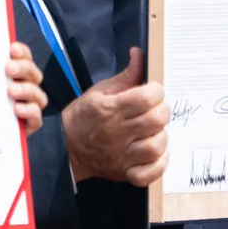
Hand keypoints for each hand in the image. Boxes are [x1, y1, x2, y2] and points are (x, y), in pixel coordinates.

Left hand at [6, 41, 47, 134]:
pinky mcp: (30, 123)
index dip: (21, 52)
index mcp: (15, 75)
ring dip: (25, 89)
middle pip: (32, 73)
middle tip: (8, 68)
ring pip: (37, 93)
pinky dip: (29, 111)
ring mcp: (30, 105)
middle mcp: (25, 87)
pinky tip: (17, 109)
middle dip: (22, 68)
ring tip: (11, 91)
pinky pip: (37, 116)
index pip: (24, 58)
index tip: (12, 48)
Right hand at [61, 47, 168, 185]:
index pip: (147, 97)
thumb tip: (139, 54)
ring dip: (161, 136)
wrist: (65, 147)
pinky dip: (158, 164)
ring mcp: (122, 156)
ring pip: (156, 146)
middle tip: (155, 110)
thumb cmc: (84, 116)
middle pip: (156, 120)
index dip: (156, 91)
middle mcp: (117, 132)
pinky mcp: (124, 173)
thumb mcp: (100, 91)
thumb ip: (125, 76)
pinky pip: (149, 174)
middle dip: (162, 111)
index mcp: (111, 109)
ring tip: (153, 131)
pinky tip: (154, 153)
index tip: (153, 91)